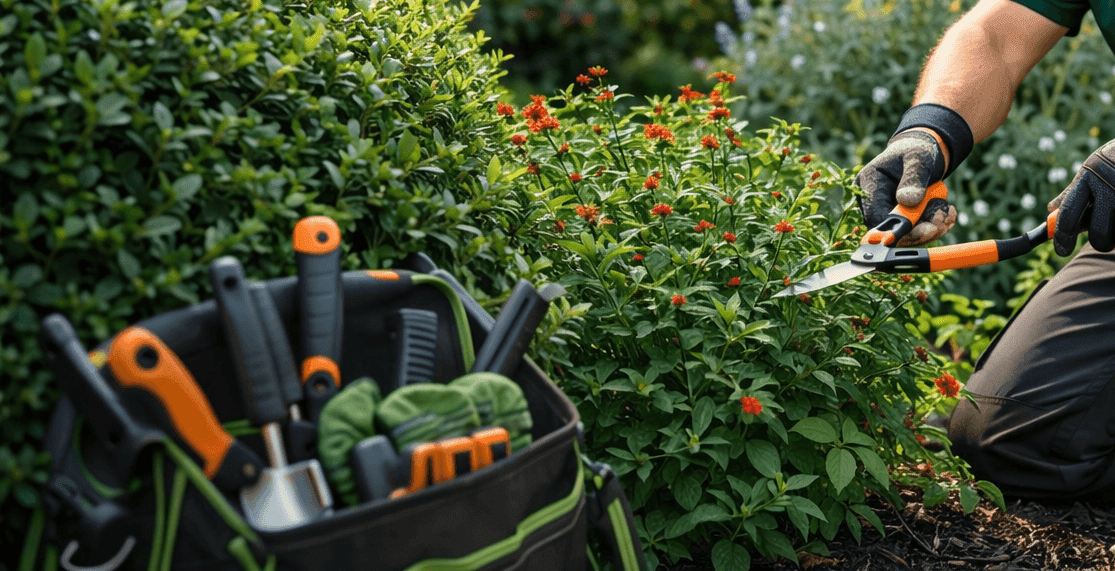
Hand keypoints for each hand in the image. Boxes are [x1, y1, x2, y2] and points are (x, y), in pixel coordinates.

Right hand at [857, 129, 956, 245]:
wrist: (921, 153)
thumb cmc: (917, 150)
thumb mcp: (918, 158)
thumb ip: (913, 178)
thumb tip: (907, 201)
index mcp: (868, 182)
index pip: (875, 215)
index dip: (898, 227)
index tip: (927, 230)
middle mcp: (869, 200)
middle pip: (887, 229)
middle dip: (918, 232)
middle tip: (943, 225)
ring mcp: (882, 211)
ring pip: (901, 234)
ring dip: (928, 230)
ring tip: (948, 214)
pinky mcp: (895, 218)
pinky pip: (911, 232)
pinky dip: (930, 227)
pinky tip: (946, 216)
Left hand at [1049, 140, 1114, 255]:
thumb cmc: (1114, 161)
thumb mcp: (1092, 171)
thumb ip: (1072, 193)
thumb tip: (1050, 210)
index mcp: (1088, 178)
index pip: (1068, 213)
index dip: (1063, 236)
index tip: (1061, 251)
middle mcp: (1109, 187)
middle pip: (1099, 233)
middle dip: (1100, 240)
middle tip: (1102, 238)